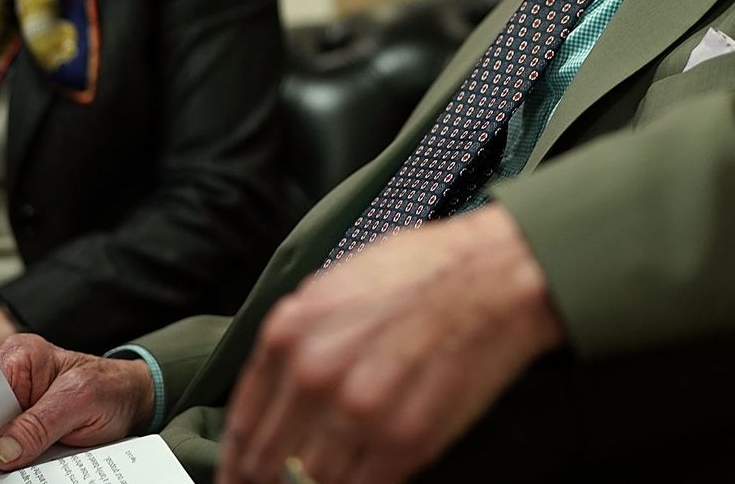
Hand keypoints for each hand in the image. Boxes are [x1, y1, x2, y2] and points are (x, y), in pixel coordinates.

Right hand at [0, 334, 155, 470]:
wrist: (133, 402)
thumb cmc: (110, 389)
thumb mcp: (79, 401)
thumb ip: (40, 423)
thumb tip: (0, 451)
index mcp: (20, 357)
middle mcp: (13, 379)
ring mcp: (16, 407)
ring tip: (1, 470)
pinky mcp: (24, 431)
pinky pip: (10, 450)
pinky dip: (13, 463)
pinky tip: (13, 472)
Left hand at [217, 204, 566, 483]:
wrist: (496, 274)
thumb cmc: (424, 271)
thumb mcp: (335, 285)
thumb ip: (297, 339)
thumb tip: (275, 392)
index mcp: (290, 332)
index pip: (242, 423)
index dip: (237, 461)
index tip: (239, 478)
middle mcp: (315, 374)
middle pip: (267, 463)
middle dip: (266, 481)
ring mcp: (359, 411)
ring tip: (317, 483)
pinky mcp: (405, 439)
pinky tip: (358, 483)